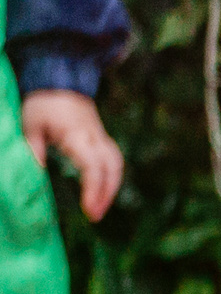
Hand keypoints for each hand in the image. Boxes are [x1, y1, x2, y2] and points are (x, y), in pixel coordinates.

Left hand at [20, 90, 124, 221]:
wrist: (58, 77)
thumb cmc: (42, 102)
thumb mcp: (31, 124)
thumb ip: (35, 150)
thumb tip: (38, 175)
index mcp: (78, 136)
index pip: (93, 168)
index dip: (93, 191)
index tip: (87, 209)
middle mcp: (95, 138)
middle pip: (112, 170)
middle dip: (106, 195)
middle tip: (94, 215)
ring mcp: (101, 136)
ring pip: (117, 166)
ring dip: (112, 188)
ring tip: (100, 206)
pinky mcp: (101, 137)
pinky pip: (114, 160)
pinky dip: (111, 177)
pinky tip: (102, 188)